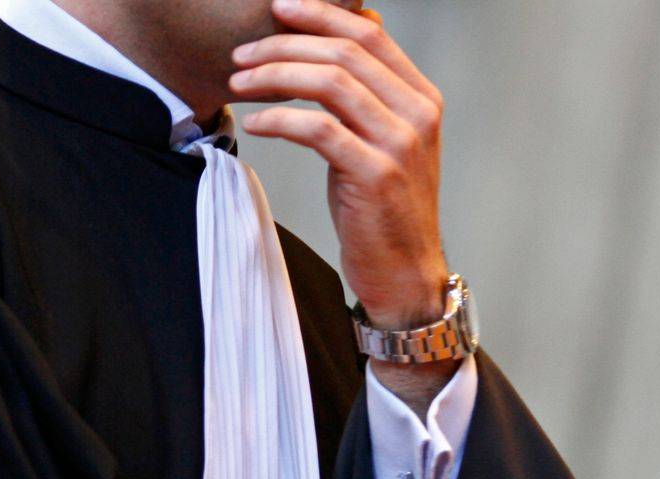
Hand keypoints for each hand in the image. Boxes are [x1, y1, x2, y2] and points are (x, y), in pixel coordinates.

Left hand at [229, 0, 446, 328]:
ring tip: (238, 83)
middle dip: (284, 45)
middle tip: (242, 53)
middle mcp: (417, 114)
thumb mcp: (384, 142)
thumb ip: (369, 96)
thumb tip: (340, 41)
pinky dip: (280, 120)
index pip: (370, 34)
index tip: (277, 7)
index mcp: (421, 97)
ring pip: (330, 83)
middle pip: (345, 52)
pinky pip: (318, 130)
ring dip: (275, 76)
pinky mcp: (375, 175)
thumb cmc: (384, 209)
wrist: (405, 271)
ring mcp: (399, 145)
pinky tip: (255, 123)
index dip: (321, 13)